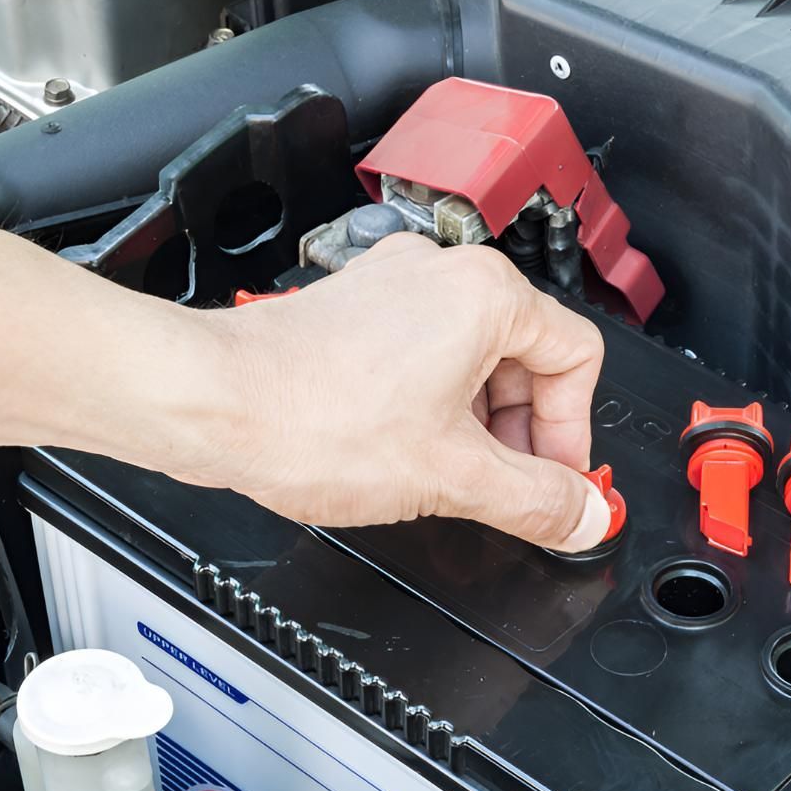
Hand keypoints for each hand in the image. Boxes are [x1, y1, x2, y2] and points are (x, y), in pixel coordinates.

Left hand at [189, 233, 611, 550]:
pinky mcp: (355, 310)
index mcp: (484, 295)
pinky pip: (424, 355)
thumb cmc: (309, 420)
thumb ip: (535, 500)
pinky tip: (405, 450)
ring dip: (476, 423)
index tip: (555, 481)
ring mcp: (392, 287)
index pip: (578, 358)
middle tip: (506, 488)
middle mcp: (440, 275)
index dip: (573, 433)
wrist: (209, 404)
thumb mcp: (452, 477)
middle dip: (522, 433)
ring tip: (447, 474)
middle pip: (527, 357)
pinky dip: (432, 405)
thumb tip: (581, 515)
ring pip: (474, 358)